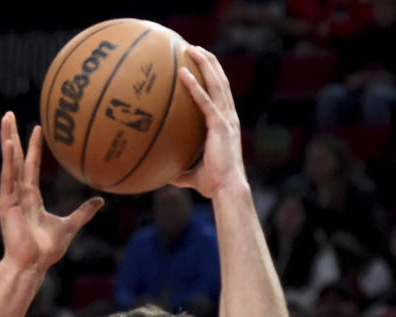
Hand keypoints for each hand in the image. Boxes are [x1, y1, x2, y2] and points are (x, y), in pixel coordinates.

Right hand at [0, 112, 102, 274]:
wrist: (32, 265)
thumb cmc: (46, 250)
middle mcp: (19, 194)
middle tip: (10, 114)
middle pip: (16, 158)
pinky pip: (8, 177)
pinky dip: (7, 160)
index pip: (31, 166)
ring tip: (6, 118)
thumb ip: (83, 212)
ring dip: (7, 139)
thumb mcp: (70, 225)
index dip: (33, 148)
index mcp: (31, 197)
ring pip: (10, 162)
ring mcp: (12, 197)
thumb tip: (100, 201)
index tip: (37, 129)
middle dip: (13, 136)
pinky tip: (8, 143)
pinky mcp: (7, 203)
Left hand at [174, 48, 244, 198]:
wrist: (227, 189)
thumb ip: (182, 172)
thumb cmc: (214, 184)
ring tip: (192, 48)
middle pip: (221, 81)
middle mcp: (229, 116)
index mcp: (226, 124)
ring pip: (216, 83)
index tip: (203, 64)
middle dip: (210, 62)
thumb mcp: (194, 175)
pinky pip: (205, 100)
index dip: (214, 77)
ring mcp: (226, 119)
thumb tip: (166, 175)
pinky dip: (194, 85)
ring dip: (204, 64)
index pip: (221, 94)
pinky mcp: (219, 125)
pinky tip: (183, 73)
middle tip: (196, 48)